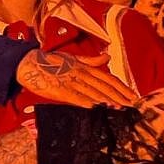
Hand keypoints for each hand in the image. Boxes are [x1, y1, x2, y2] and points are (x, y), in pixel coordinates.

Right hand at [16, 50, 136, 108]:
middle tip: (131, 105)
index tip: (132, 95)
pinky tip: (94, 106)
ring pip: (91, 91)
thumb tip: (108, 57)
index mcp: (85, 67)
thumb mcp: (74, 58)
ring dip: (106, 99)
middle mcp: (81, 73)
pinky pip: (73, 96)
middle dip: (119, 95)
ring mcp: (70, 81)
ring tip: (118, 106)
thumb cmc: (52, 61)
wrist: (31, 63)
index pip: (107, 78)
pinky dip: (83, 100)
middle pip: (103, 86)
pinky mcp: (59, 89)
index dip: (121, 87)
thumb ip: (92, 60)